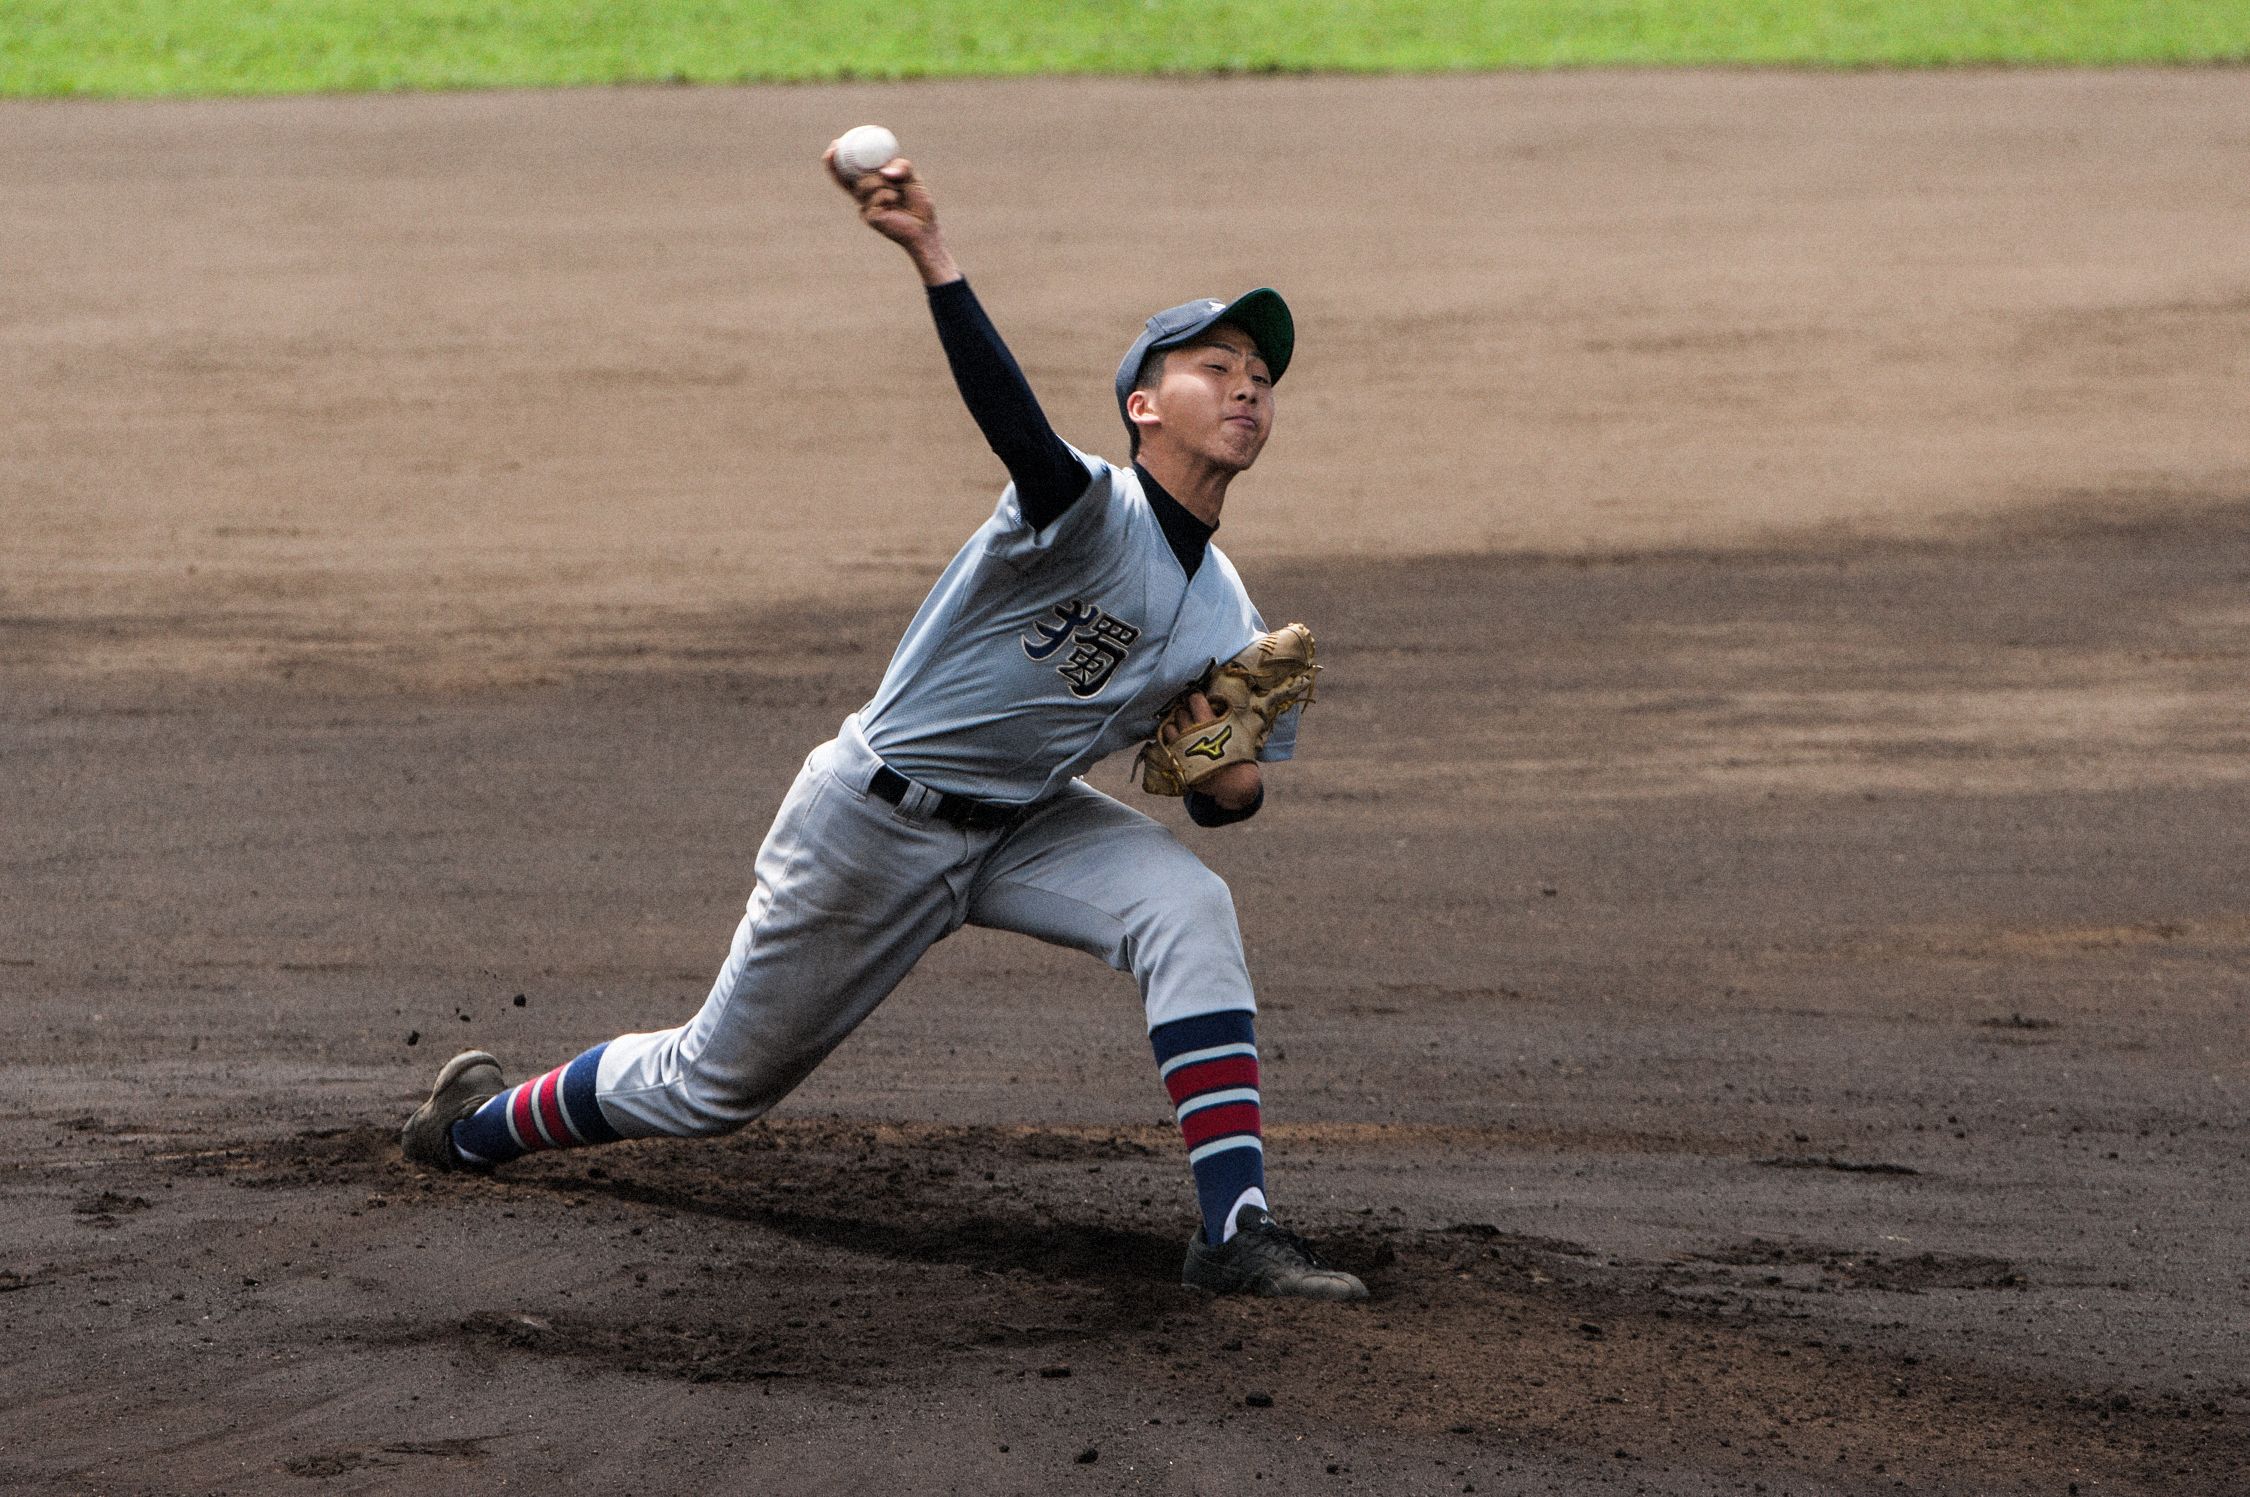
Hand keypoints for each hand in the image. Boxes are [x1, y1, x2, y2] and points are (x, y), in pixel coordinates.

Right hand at [823, 145, 956, 284]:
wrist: (926, 227)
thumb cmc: (918, 202)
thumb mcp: (912, 177)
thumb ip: (901, 167)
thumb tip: (884, 172)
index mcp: (871, 185)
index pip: (850, 172)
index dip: (838, 160)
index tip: (835, 144)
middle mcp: (865, 197)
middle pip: (847, 177)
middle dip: (838, 163)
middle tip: (836, 146)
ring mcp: (865, 207)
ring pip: (865, 184)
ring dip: (883, 182)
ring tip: (897, 190)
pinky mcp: (870, 217)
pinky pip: (876, 197)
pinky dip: (889, 195)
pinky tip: (896, 202)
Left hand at [1161, 692, 1262, 808]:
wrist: (1233, 782)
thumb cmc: (1239, 755)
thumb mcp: (1242, 730)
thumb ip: (1230, 714)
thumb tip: (1226, 699)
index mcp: (1210, 721)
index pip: (1195, 699)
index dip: (1197, 699)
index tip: (1200, 703)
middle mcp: (1193, 731)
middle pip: (1181, 711)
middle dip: (1186, 712)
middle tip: (1193, 718)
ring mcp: (1182, 745)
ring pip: (1170, 725)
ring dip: (1176, 725)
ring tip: (1184, 729)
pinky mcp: (1176, 758)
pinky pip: (1165, 741)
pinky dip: (1170, 738)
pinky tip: (1178, 740)